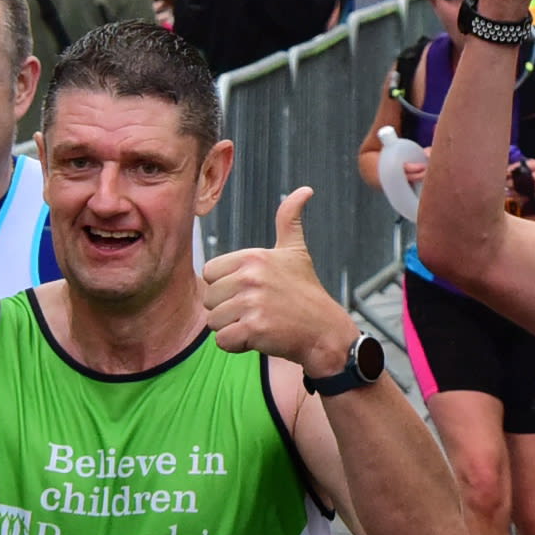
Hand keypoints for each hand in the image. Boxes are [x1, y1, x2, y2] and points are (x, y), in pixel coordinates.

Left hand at [199, 188, 358, 378]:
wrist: (324, 331)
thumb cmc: (306, 293)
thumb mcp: (296, 251)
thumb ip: (290, 219)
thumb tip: (305, 190)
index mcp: (253, 257)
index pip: (210, 273)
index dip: (227, 286)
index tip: (253, 291)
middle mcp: (251, 276)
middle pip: (209, 298)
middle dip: (228, 309)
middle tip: (258, 310)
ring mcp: (253, 303)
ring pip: (214, 321)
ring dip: (233, 328)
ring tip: (260, 322)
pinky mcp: (255, 329)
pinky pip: (223, 340)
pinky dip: (237, 345)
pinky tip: (259, 337)